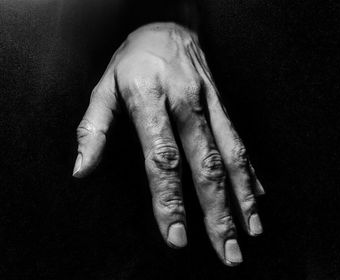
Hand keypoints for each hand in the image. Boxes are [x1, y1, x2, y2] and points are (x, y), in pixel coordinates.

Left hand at [73, 23, 264, 265]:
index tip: (177, 237)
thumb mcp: (103, 87)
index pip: (162, 159)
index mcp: (150, 100)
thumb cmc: (132, 60)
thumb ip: (93, 129)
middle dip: (217, 213)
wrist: (167, 26)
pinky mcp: (224, 104)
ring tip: (251, 232)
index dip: (170, 200)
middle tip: (227, 252)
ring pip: (231, 156)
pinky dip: (249, 172)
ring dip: (242, 198)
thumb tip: (82, 170)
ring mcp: (210, 104)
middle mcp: (186, 103)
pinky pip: (239, 141)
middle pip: (205, 165)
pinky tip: (256, 198)